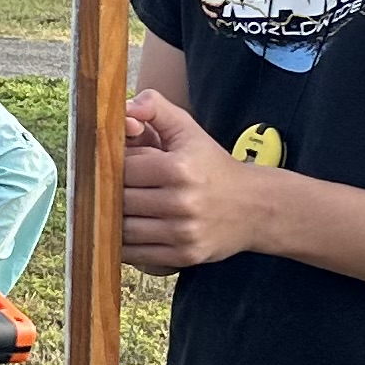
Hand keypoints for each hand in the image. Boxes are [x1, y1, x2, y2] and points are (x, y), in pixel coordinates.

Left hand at [119, 89, 259, 272]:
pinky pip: (137, 254)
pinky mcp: (184, 255)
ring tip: (116, 210)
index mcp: (179, 168)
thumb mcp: (188, 130)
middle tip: (109, 190)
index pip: (123, 169)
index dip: (112, 167)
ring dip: (113, 221)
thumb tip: (126, 109)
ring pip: (124, 231)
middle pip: (120, 201)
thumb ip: (156, 108)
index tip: (113, 167)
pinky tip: (125, 232)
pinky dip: (124, 245)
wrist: (255, 207)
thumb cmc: (212, 166)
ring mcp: (183, 232)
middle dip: (110, 194)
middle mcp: (182, 202)